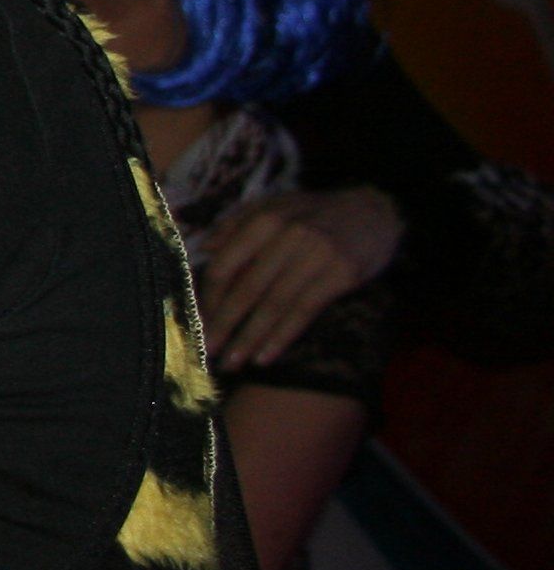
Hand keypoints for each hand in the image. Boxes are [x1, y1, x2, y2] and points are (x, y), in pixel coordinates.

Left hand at [202, 185, 402, 369]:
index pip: (225, 266)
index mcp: (264, 220)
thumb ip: (236, 225)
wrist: (374, 211)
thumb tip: (205, 248)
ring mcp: (317, 255)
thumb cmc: (313, 214)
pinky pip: (304, 312)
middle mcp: (288, 236)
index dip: (208, 298)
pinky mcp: (342, 274)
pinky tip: (264, 357)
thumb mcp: (273, 207)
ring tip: (231, 362)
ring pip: (274, 305)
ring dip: (249, 338)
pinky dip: (281, 337)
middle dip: (223, 325)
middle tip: (206, 352)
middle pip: (246, 289)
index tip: (197, 323)